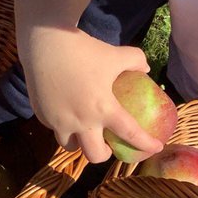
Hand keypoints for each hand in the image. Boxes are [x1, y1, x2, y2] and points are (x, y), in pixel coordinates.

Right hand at [19, 28, 159, 162]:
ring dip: (80, 142)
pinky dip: (63, 124)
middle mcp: (81, 121)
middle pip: (94, 155)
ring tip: (84, 130)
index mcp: (103, 109)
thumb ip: (134, 60)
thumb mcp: (114, 54)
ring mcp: (59, 120)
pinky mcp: (42, 114)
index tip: (155, 147)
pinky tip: (65, 110)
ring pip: (70, 145)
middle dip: (104, 153)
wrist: (44, 42)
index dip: (145, 144)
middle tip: (108, 143)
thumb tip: (145, 69)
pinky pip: (55, 127)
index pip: (130, 134)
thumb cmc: (82, 49)